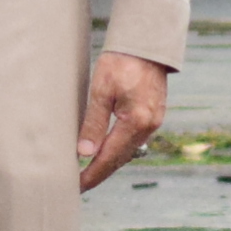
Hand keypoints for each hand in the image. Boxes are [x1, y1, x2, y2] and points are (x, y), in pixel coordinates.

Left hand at [79, 54, 170, 189]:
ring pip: (128, 151)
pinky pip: (134, 140)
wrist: (146, 43)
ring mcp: (154, 122)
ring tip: (89, 171)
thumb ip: (93, 123)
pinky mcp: (153, 116)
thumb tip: (84, 153)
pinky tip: (107, 151)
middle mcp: (148, 126)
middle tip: (79, 184)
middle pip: (120, 158)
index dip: (92, 174)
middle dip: (100, 172)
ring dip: (109, 162)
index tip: (77, 186)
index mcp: (136, 121)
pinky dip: (119, 149)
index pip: (109, 157)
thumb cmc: (122, 61)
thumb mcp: (101, 91)